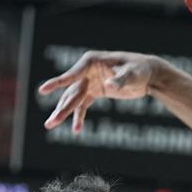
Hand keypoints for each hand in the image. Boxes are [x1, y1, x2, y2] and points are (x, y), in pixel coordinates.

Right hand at [38, 51, 160, 132]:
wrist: (149, 74)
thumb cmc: (140, 69)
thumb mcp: (132, 73)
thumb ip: (120, 79)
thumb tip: (109, 85)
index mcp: (91, 61)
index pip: (72, 74)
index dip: (57, 83)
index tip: (43, 90)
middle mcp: (87, 71)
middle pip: (71, 92)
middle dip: (61, 108)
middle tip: (50, 123)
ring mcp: (90, 82)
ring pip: (73, 100)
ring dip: (64, 113)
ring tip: (51, 125)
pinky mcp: (96, 92)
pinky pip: (83, 105)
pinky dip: (79, 117)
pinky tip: (76, 130)